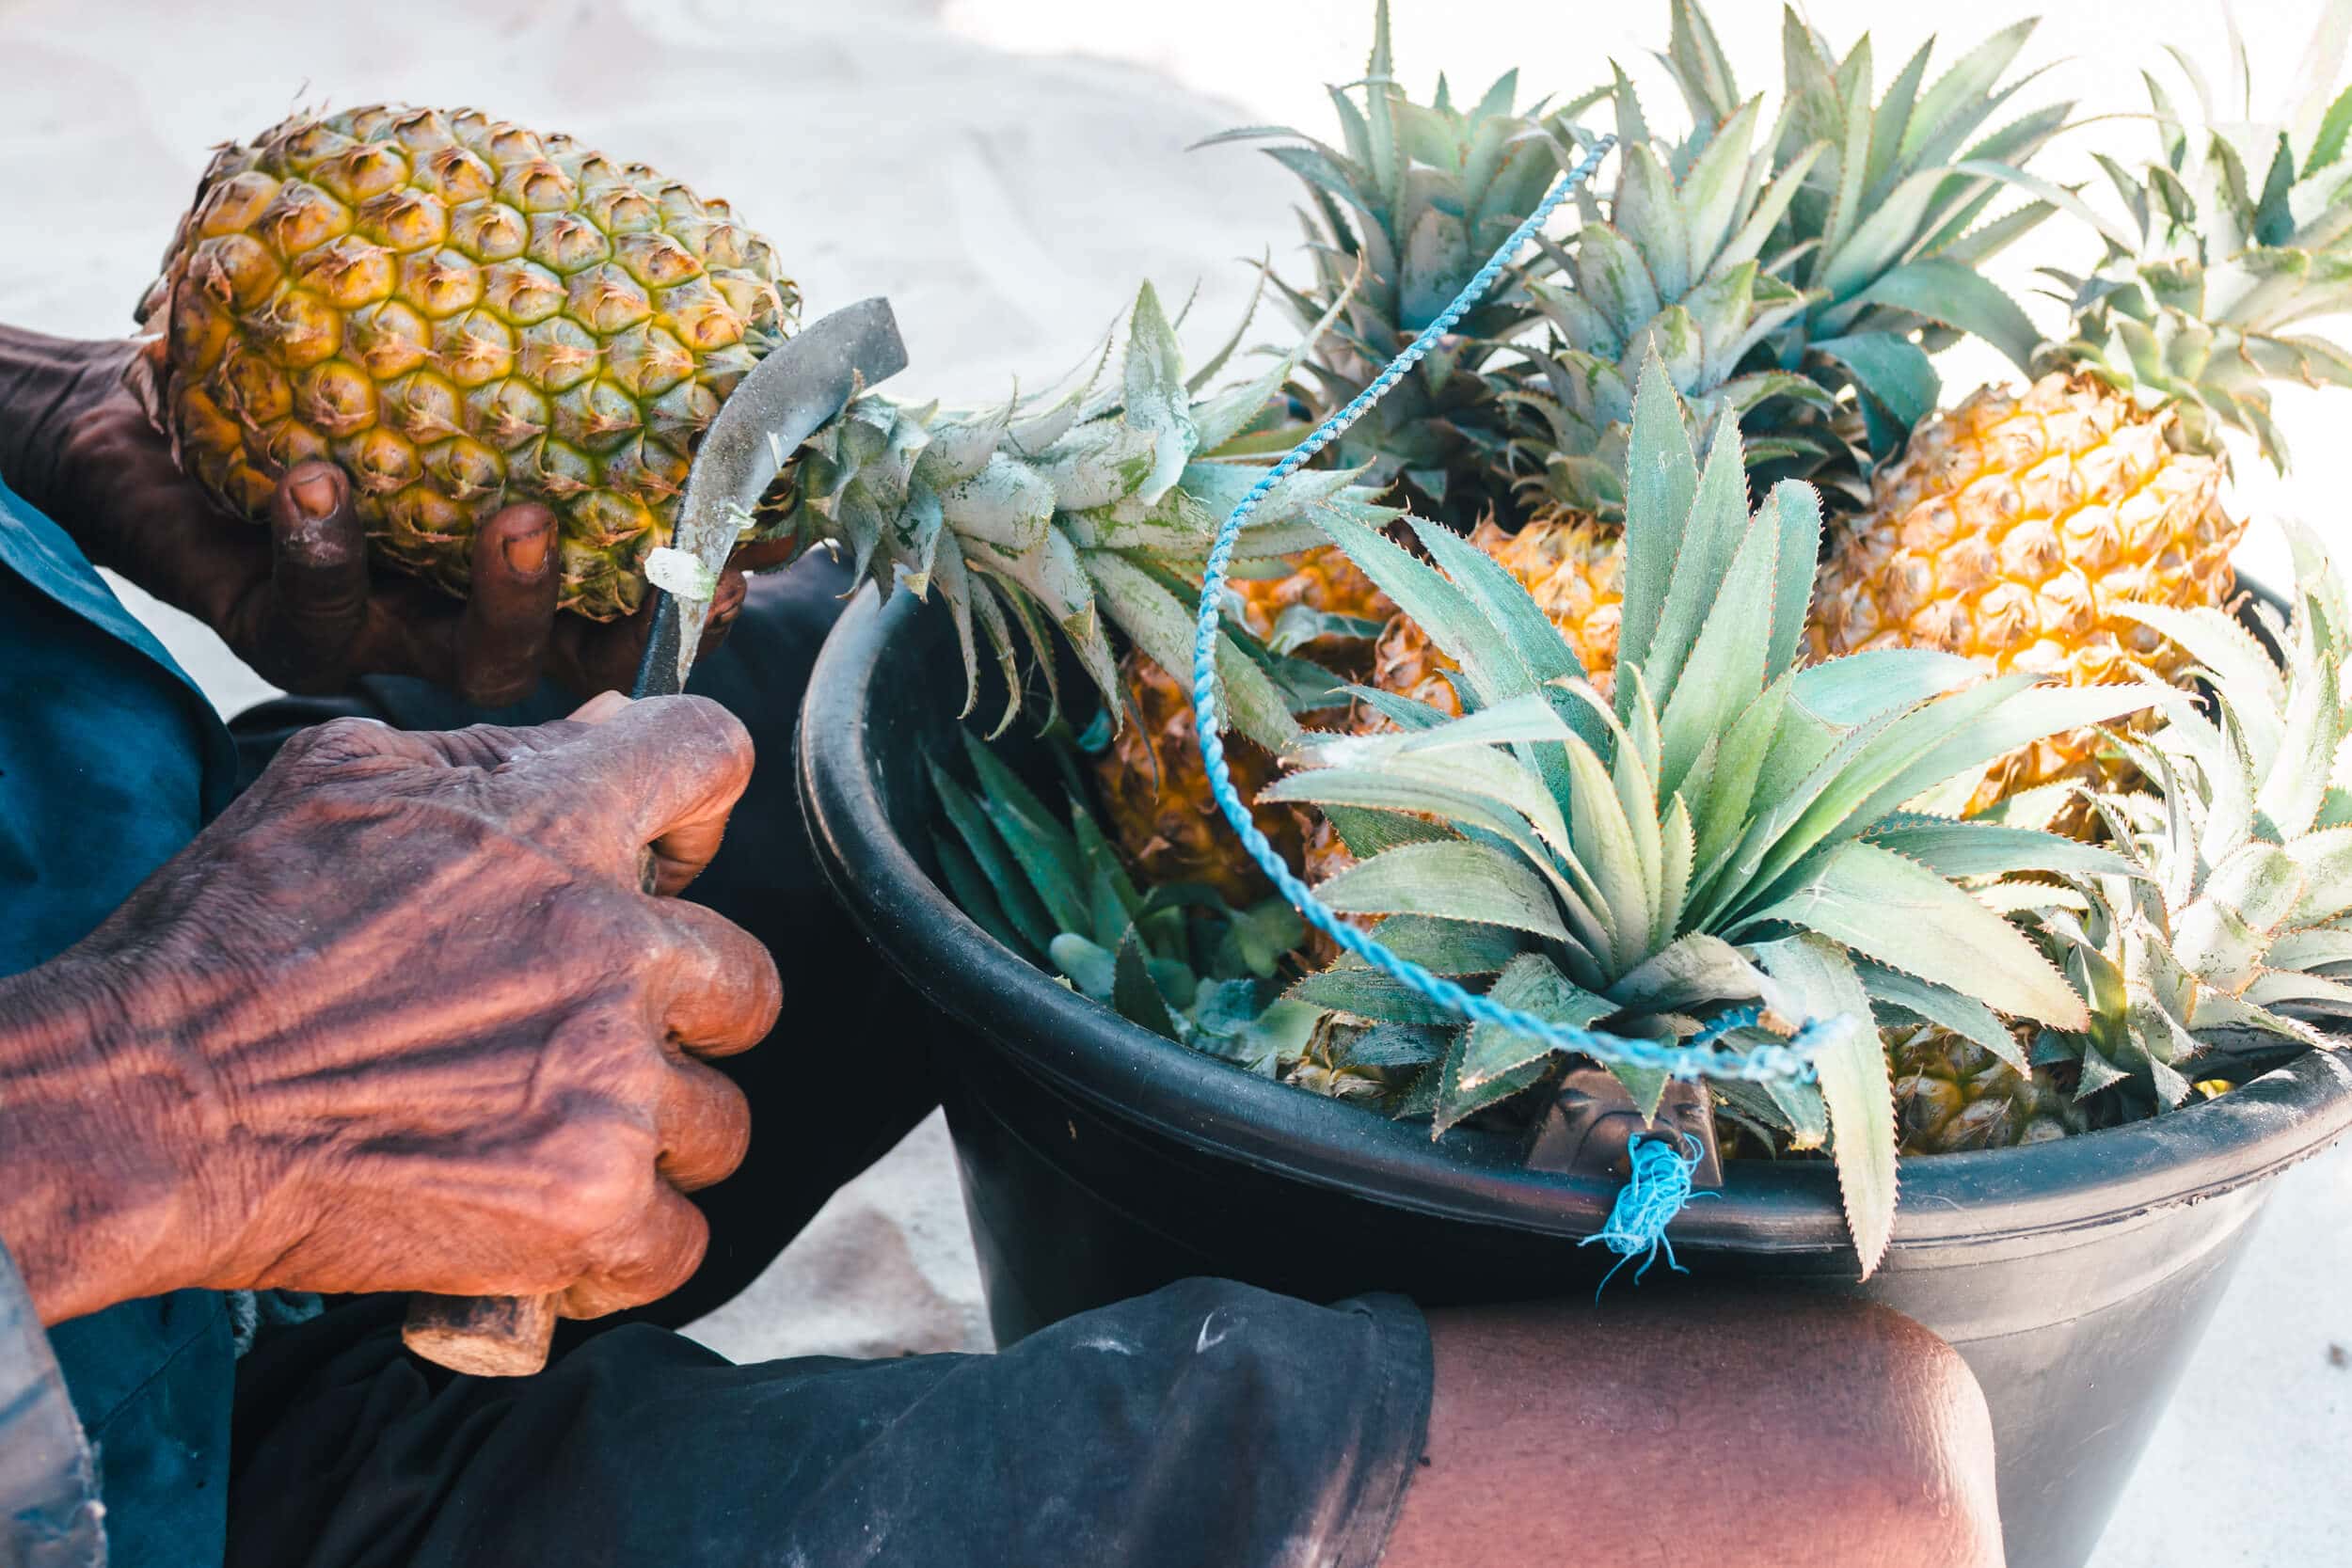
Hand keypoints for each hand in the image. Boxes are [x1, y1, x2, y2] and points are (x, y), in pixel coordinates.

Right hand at [0, 695, 781, 1324]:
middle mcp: (614, 946)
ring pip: (719, 1121)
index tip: (665, 854)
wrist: (145, 1106)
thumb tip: (601, 733)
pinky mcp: (588, 1203)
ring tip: (554, 1144)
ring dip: (652, 1139)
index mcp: (561, 822)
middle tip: (590, 1041)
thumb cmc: (225, 943)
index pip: (712, 757)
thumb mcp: (342, 784)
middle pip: (746, 978)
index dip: (696, 811)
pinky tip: (552, 1228)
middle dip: (680, 1014)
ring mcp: (612, 1081)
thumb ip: (490, 757)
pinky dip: (622, 1247)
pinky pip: (680, 1239)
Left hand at [1, 327, 753, 702]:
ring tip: (517, 518)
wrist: (151, 404)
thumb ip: (574, 353)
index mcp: (534, 565)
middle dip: (634, 631)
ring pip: (467, 663)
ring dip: (507, 599)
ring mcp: (388, 634)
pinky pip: (314, 617)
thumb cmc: (327, 356)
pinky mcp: (285, 631)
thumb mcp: (469, 343)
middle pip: (579, 663)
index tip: (757, 556)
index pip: (644, 601)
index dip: (707, 593)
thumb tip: (722, 323)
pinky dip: (326, 553)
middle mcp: (473, 616)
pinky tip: (318, 479)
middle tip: (671, 569)